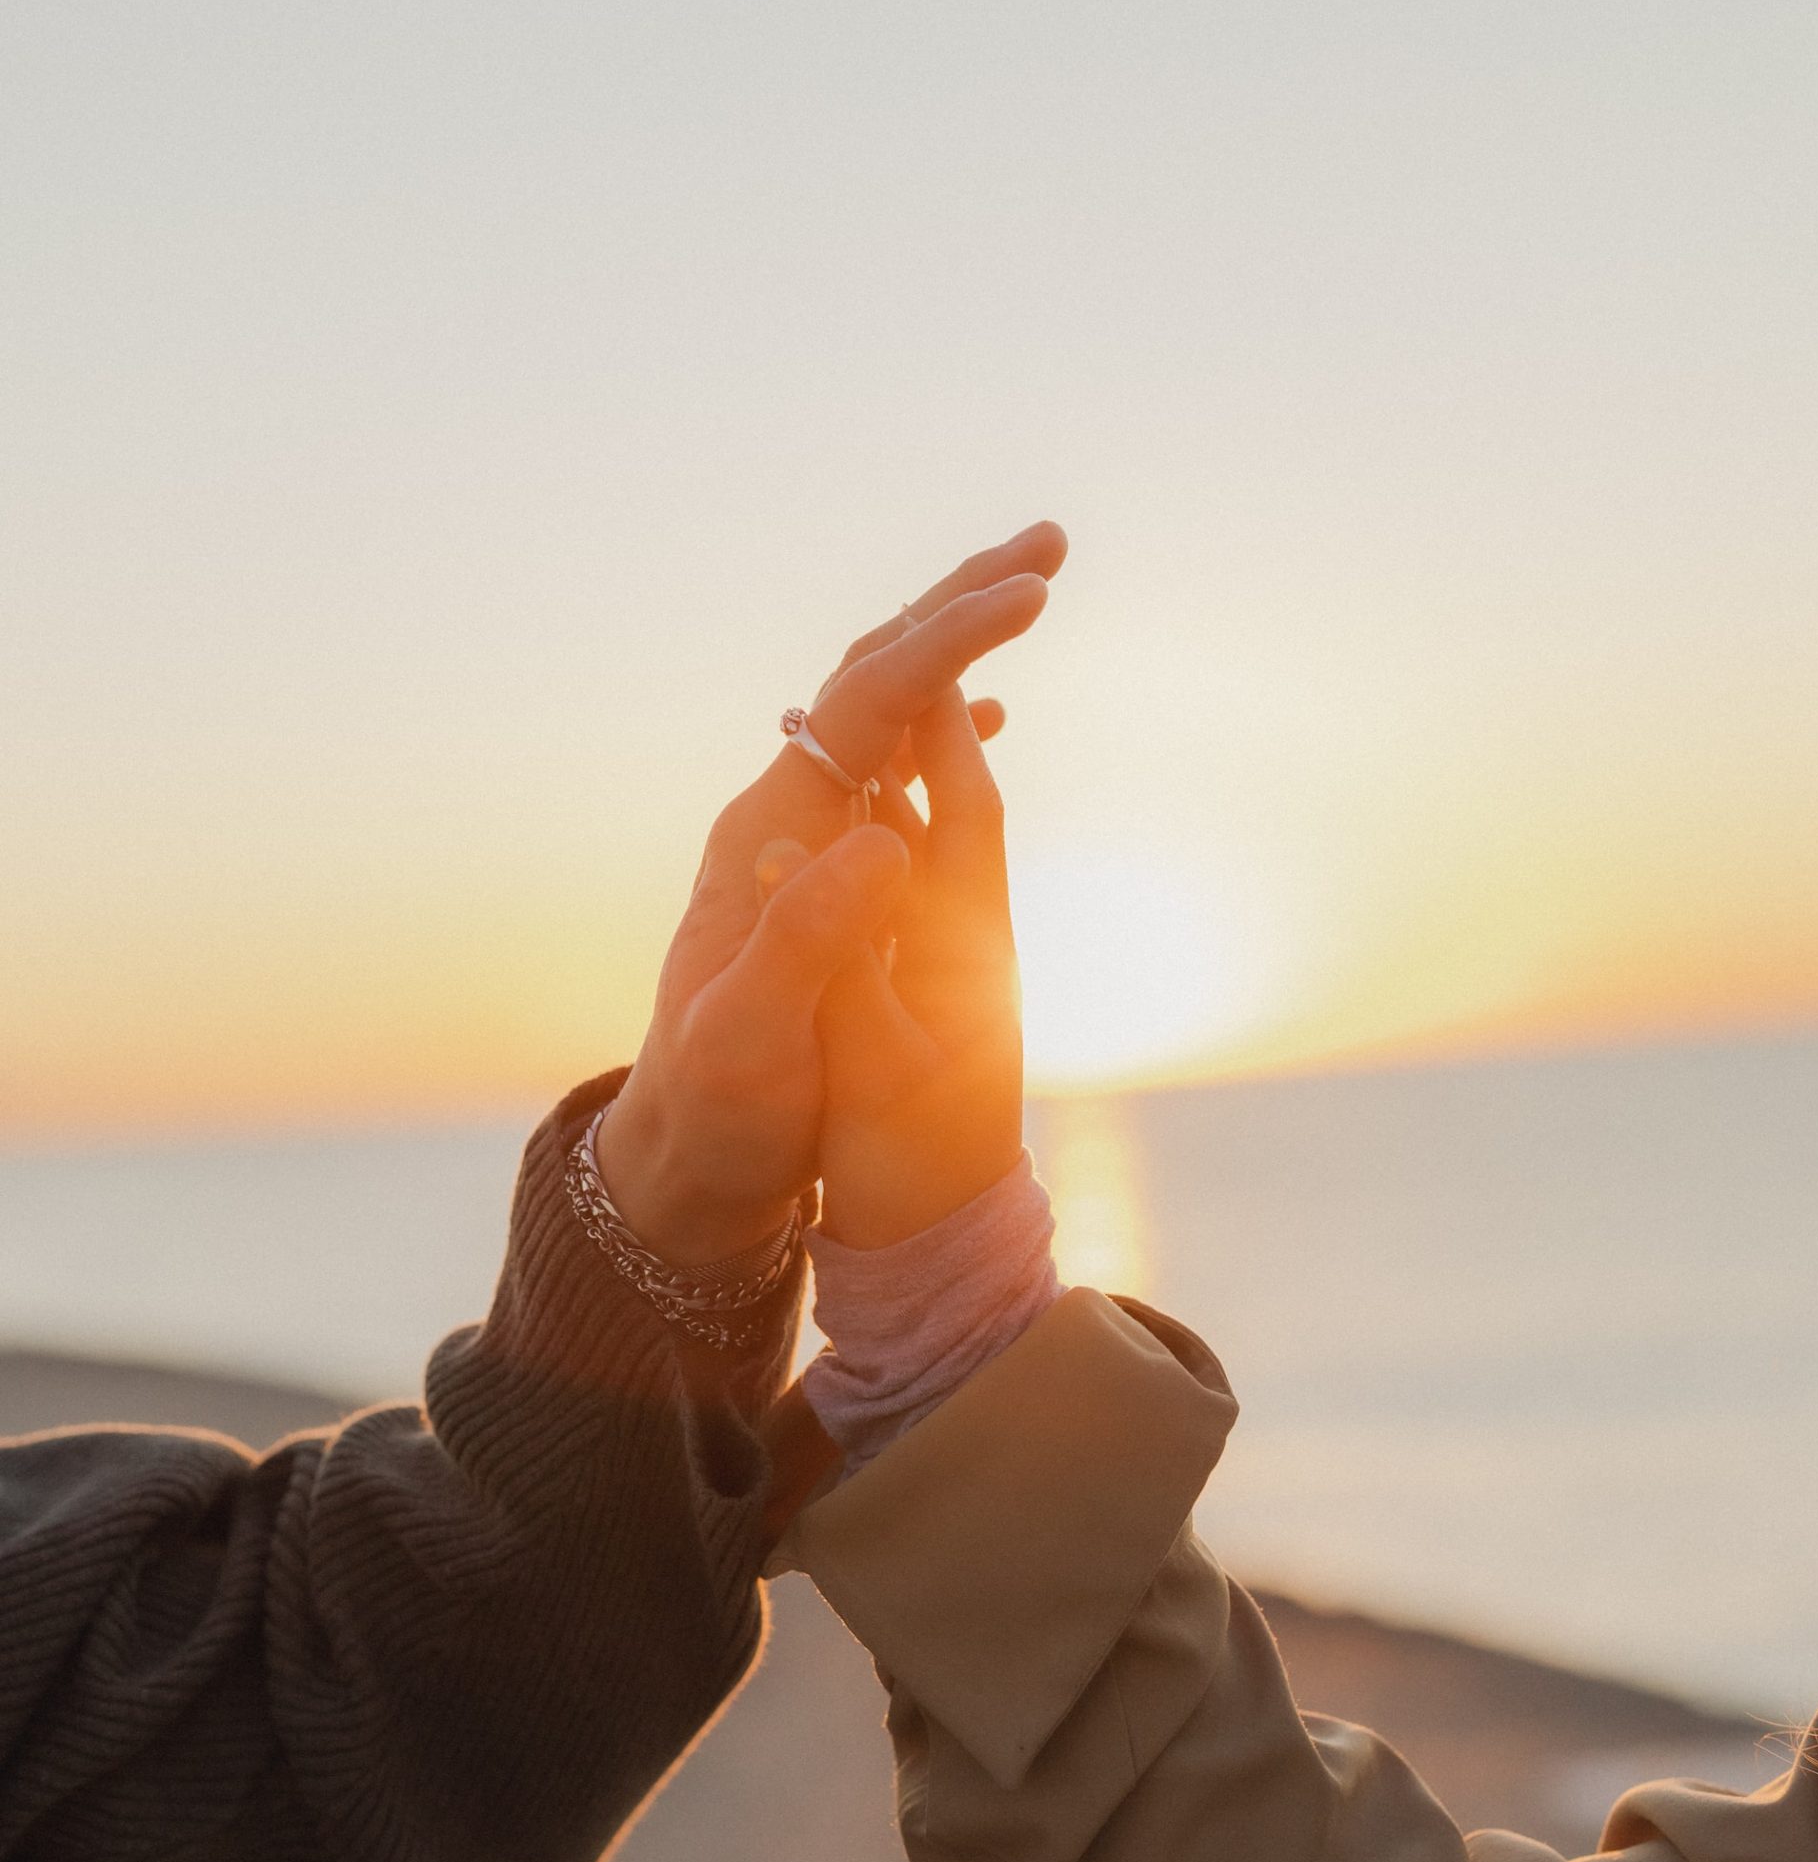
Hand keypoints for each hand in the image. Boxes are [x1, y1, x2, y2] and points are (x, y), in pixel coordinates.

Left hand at [594, 522, 1066, 1265]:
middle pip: (870, 673)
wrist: (683, 1157)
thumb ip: (809, 937)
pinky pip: (890, 765)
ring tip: (1031, 588)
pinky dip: (945, 722)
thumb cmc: (717, 1110)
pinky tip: (994, 715)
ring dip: (955, 643)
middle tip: (1048, 545)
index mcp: (768, 837)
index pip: (863, 702)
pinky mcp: (822, 875)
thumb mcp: (753, 1037)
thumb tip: (882, 833)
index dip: (948, 643)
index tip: (1031, 598)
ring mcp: (802, 841)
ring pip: (881, 708)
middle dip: (957, 602)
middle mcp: (781, 816)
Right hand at [809, 680, 1026, 1249]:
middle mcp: (971, 933)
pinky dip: (884, 818)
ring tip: (883, 680)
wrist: (941, 1239)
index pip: (963, 805)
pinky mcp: (925, 981)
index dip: (942, 723)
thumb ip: (838, 959)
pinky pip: (906, 873)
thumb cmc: (909, 1162)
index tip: (924, 641)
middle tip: (921, 621)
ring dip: (910, 755)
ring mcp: (951, 955)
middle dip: (941, 710)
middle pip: (959, 795)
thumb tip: (801, 857)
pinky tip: (859, 795)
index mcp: (968, 943)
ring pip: (932, 828)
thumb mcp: (871, 1067)